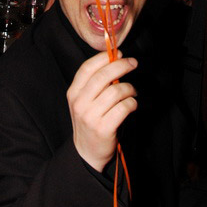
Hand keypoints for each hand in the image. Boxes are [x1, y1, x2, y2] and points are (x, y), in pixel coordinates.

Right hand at [66, 51, 137, 172]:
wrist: (86, 152)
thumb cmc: (90, 121)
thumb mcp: (84, 101)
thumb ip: (94, 83)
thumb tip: (115, 61)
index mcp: (73, 92)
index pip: (87, 68)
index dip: (104, 57)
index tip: (119, 53)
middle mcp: (80, 103)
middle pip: (103, 77)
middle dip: (121, 66)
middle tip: (133, 63)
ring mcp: (91, 116)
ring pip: (116, 91)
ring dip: (129, 89)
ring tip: (132, 92)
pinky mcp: (104, 128)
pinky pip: (124, 108)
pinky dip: (132, 103)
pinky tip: (132, 105)